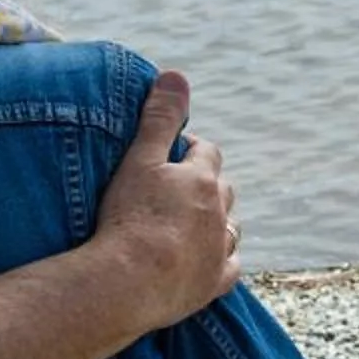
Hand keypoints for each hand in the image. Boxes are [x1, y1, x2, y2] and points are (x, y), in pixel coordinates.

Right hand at [94, 69, 240, 327]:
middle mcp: (219, 214)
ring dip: (217, 221)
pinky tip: (213, 261)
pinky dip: (223, 259)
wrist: (127, 281)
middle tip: (177, 188)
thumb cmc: (129, 217)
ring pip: (230, 228)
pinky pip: (230, 267)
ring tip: (194, 223)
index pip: (205, 152)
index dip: (189, 150)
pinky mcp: (213, 284)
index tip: (170, 154)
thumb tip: (176, 75)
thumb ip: (159, 118)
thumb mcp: (139, 159)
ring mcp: (218, 250)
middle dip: (206, 183)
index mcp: (201, 180)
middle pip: (223, 189)